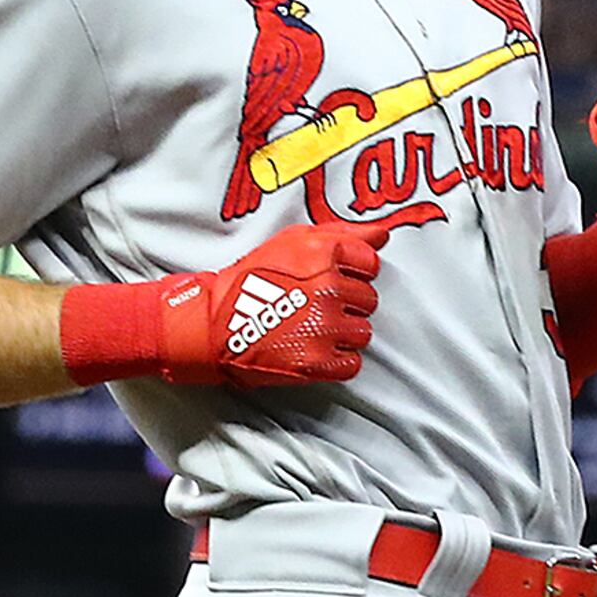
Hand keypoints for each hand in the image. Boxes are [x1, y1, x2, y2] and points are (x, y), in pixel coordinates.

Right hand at [60, 211, 385, 392]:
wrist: (212, 324)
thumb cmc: (249, 280)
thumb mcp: (292, 240)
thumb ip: (342, 233)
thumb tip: (384, 233)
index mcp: (327, 253)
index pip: (370, 262)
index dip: (352, 272)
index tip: (329, 279)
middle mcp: (330, 288)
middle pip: (368, 299)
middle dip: (346, 303)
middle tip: (314, 306)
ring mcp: (325, 327)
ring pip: (362, 332)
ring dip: (342, 333)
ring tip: (312, 329)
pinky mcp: (317, 362)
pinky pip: (352, 364)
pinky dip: (336, 362)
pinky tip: (313, 350)